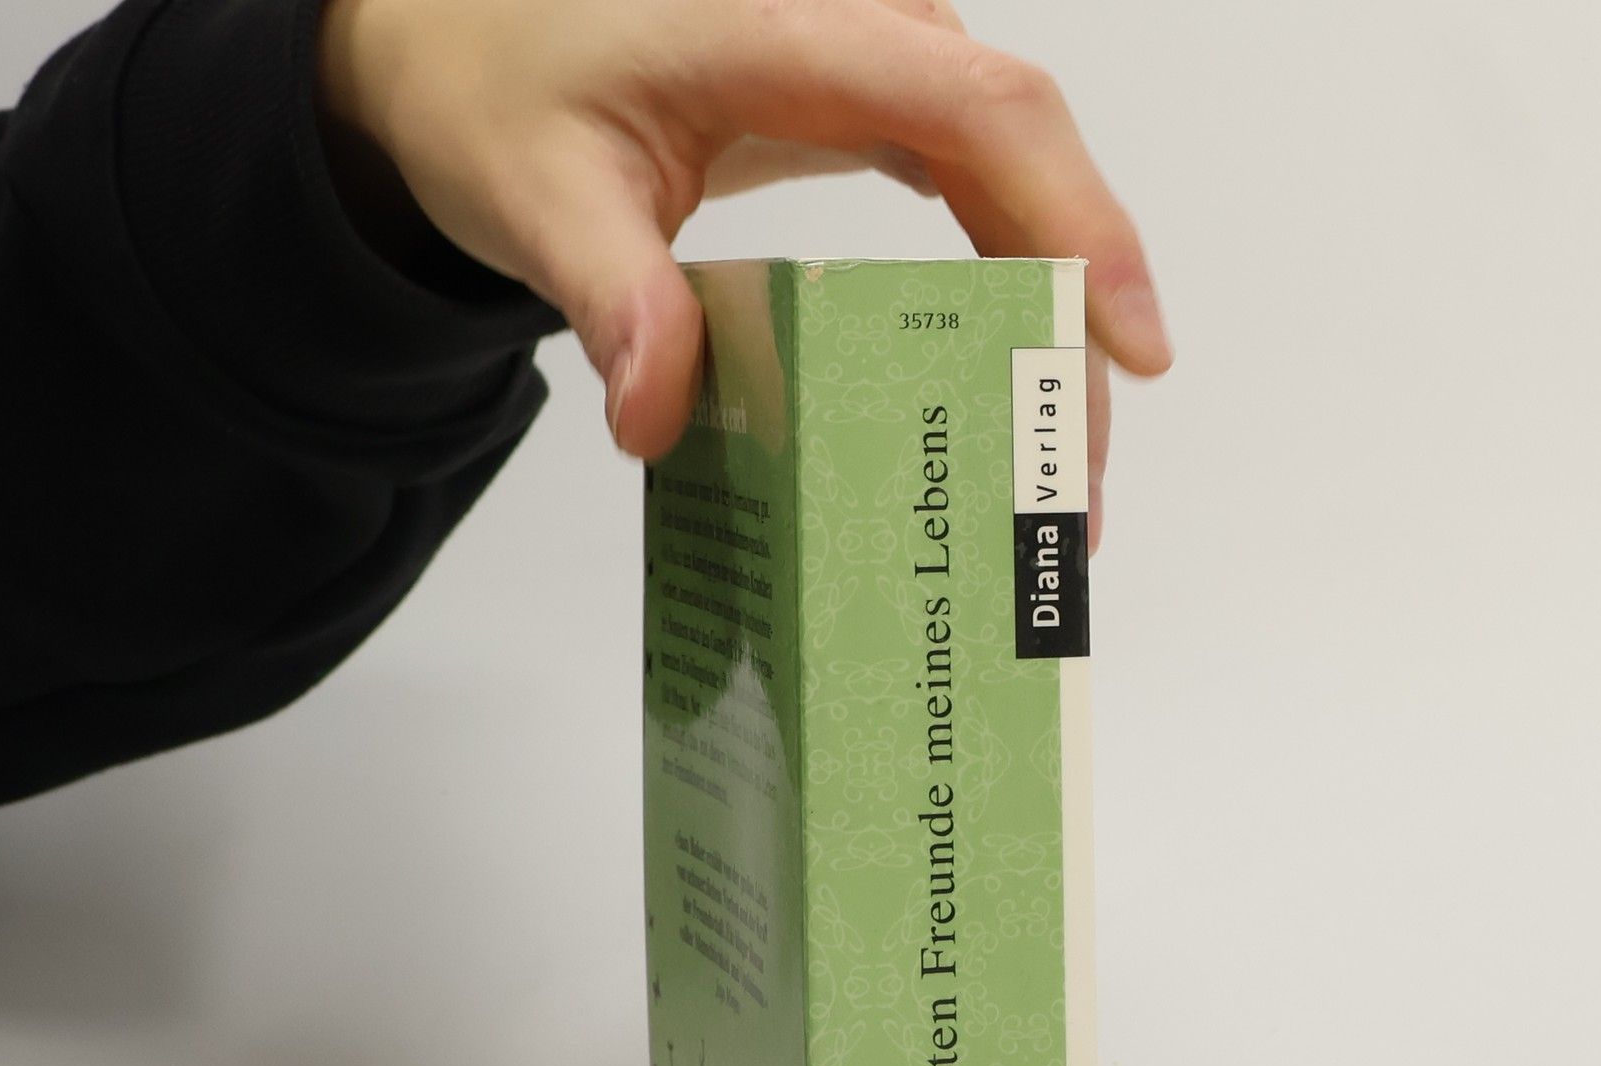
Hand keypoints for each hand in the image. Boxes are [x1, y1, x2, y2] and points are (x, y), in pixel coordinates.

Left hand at [319, 0, 1169, 551]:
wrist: (475, 49)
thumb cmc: (506, 96)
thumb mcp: (537, 196)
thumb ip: (608, 296)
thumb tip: (656, 420)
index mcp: (792, 31)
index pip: (981, 111)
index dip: (1075, 220)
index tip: (1126, 345)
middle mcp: (860, 35)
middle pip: (1026, 162)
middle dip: (1076, 322)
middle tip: (1081, 484)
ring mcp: (878, 71)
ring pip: (1017, 185)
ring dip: (1051, 324)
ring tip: (1060, 467)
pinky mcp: (877, 114)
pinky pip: (980, 194)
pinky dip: (1011, 291)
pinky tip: (1016, 385)